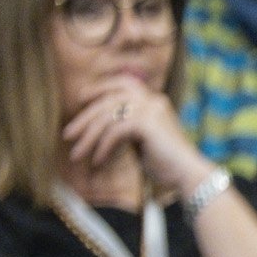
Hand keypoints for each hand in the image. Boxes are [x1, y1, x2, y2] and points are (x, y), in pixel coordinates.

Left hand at [60, 74, 212, 200]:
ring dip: (88, 137)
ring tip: (77, 154)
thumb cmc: (167, 162)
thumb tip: (101, 127)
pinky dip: (103, 147)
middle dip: (84, 119)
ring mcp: (149, 108)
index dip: (99, 87)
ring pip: (107, 116)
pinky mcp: (146, 122)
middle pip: (107, 101)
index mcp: (153, 99)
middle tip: (68, 135)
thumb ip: (127, 127)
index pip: (121, 84)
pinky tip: (98, 160)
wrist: (188, 173)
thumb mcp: (144, 139)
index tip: (80, 97)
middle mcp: (151, 99)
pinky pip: (114, 131)